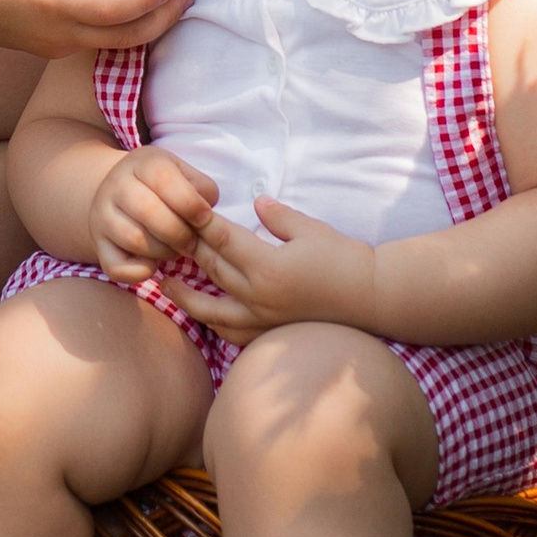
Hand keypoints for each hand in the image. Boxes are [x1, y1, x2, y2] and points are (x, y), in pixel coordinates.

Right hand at [0, 0, 190, 59]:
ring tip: (168, 1)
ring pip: (111, 46)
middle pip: (124, 38)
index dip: (148, 0)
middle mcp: (55, 32)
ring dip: (144, 28)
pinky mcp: (46, 49)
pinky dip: (119, 30)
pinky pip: (94, 44)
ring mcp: (51, 46)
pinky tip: (132, 7)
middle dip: (162, 20)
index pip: (113, 10)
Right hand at [88, 145, 216, 283]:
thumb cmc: (163, 186)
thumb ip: (201, 190)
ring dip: (164, 252)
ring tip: (175, 248)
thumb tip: (204, 215)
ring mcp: (102, 215)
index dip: (191, 204)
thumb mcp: (183, 174)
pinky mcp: (98, 244)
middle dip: (180, 233)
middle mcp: (116, 185)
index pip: (164, 180)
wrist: (120, 191)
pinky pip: (116, 267)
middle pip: (148, 211)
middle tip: (192, 241)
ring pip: (135, 240)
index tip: (205, 218)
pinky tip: (153, 265)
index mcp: (142, 163)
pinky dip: (140, 273)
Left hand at [171, 196, 376, 338]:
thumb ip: (278, 216)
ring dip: (186, 297)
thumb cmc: (344, 258)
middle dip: (189, 251)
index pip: (222, 240)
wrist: (371, 298)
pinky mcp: (270, 334)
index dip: (201, 223)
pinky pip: (232, 333)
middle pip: (212, 269)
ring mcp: (262, 320)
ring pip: (212, 310)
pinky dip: (214, 324)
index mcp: (267, 265)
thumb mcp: (310, 229)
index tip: (185, 210)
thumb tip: (257, 202)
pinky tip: (205, 316)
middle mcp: (258, 296)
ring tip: (165, 286)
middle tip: (169, 237)